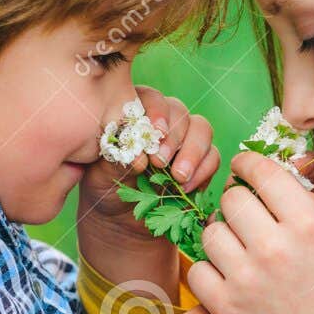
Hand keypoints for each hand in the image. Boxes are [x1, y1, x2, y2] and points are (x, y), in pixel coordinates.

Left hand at [78, 87, 220, 237]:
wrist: (120, 214)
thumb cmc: (106, 185)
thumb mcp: (101, 173)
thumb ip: (117, 160)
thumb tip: (140, 158)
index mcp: (136, 111)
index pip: (152, 98)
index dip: (157, 112)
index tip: (156, 133)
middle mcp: (164, 119)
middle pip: (180, 112)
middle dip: (174, 138)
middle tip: (161, 163)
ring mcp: (186, 138)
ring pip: (202, 130)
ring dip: (193, 152)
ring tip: (178, 177)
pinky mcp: (201, 160)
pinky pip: (213, 156)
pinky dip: (203, 171)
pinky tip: (185, 188)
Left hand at [188, 151, 313, 313]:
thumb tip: (301, 157)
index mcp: (309, 225)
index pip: (262, 172)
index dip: (248, 164)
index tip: (244, 168)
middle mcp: (275, 246)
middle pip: (232, 198)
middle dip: (237, 201)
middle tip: (246, 215)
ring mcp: (246, 278)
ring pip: (210, 230)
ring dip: (222, 234)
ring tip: (238, 248)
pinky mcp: (226, 307)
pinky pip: (199, 268)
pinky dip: (211, 269)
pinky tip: (229, 275)